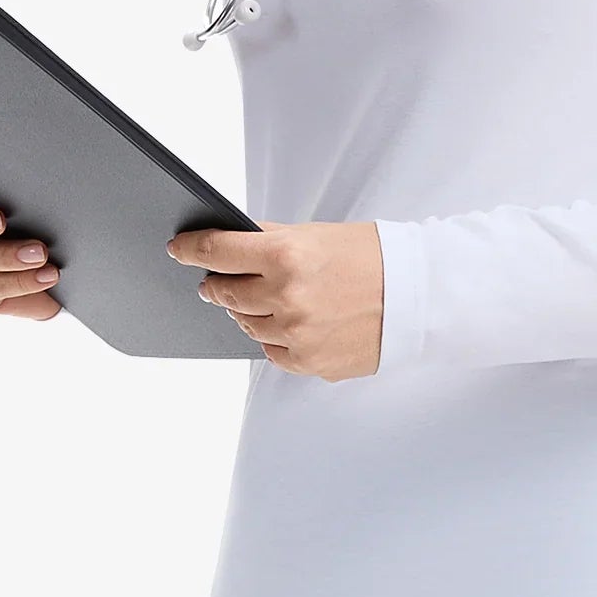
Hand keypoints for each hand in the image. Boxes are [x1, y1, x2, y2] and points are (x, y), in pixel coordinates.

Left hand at [169, 220, 384, 380]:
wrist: (417, 295)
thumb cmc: (372, 258)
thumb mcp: (318, 234)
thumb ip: (270, 238)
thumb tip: (230, 239)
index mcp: (287, 255)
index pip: (217, 251)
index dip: (190, 249)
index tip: (178, 249)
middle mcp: (286, 297)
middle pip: (224, 292)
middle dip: (216, 283)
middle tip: (216, 279)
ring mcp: (295, 334)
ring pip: (244, 323)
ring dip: (245, 310)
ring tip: (265, 298)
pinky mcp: (308, 362)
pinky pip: (269, 350)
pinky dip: (272, 336)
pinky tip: (288, 322)